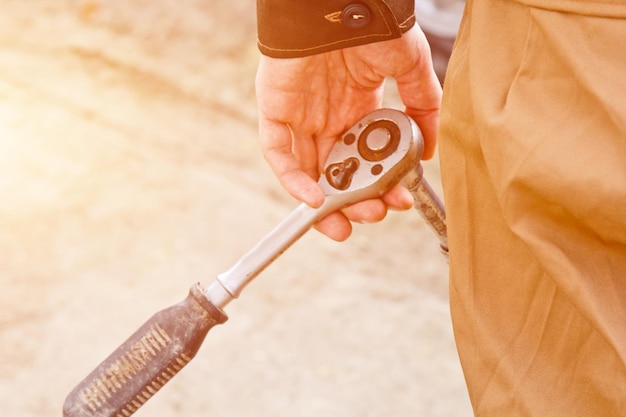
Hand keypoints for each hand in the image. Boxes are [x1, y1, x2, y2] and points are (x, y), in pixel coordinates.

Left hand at [255, 25, 441, 240]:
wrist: (338, 3)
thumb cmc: (374, 25)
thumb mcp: (411, 67)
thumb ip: (423, 105)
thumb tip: (430, 150)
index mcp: (357, 107)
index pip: (365, 157)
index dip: (381, 183)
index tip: (399, 200)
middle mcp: (328, 116)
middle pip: (340, 170)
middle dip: (357, 199)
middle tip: (375, 214)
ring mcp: (301, 115)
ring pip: (310, 170)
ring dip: (327, 202)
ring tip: (346, 224)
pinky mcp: (275, 111)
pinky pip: (279, 153)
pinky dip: (294, 180)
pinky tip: (317, 201)